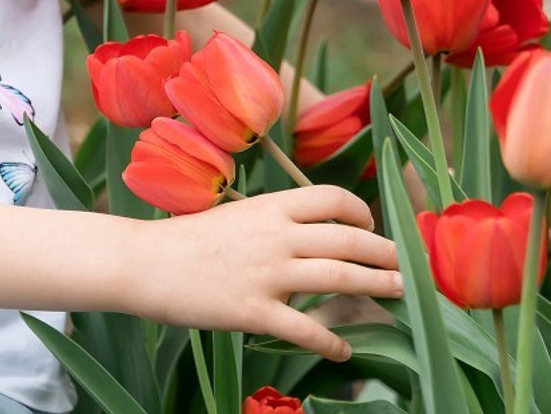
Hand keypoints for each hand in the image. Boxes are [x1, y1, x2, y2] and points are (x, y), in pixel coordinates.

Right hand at [132, 185, 402, 359]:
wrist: (144, 262)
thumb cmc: (184, 239)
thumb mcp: (233, 215)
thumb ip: (269, 221)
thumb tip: (304, 232)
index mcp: (268, 206)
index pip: (330, 198)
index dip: (360, 210)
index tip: (371, 226)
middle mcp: (274, 235)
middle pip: (346, 237)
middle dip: (383, 252)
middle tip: (405, 266)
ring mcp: (266, 273)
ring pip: (338, 276)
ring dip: (375, 286)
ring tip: (399, 295)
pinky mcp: (253, 310)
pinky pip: (305, 329)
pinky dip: (331, 342)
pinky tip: (344, 351)